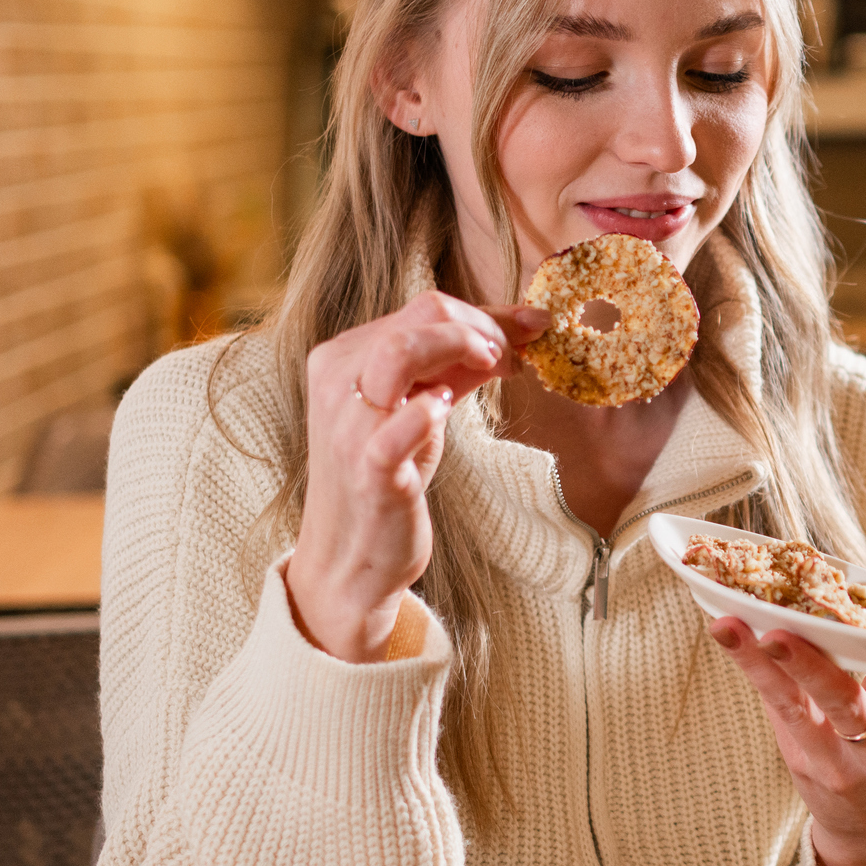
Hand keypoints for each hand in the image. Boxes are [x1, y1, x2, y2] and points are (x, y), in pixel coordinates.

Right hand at [286, 290, 546, 661]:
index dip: (484, 315)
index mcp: (344, 356)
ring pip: (403, 350)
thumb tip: (522, 327)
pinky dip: (436, 408)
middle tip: (515, 358)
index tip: (528, 331)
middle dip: (484, 328)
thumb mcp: (421, 408)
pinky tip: (448, 411)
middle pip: (420, 315)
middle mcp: (337, 380)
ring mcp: (350, 423)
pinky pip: (407, 419)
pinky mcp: (370, 466)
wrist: (352, 558)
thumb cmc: (388, 475)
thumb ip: (460, 365)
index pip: (422, 307)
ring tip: (493, 370)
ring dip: (463, 348)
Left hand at [708, 565, 865, 865]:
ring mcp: (834, 763)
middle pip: (845, 707)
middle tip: (780, 636)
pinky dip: (755, 670)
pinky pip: (776, 709)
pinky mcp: (799, 761)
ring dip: (761, 664)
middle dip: (812, 670)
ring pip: (796, 708)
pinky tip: (733, 637)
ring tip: (730, 628)